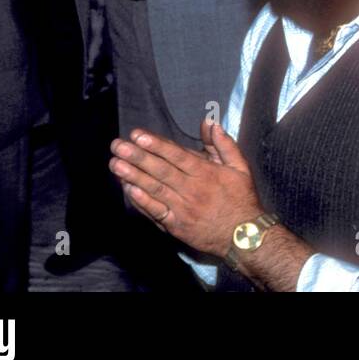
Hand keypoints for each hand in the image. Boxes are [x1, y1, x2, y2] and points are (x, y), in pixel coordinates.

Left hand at [109, 119, 264, 258]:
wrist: (244, 236)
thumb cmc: (241, 199)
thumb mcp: (240, 167)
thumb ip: (223, 144)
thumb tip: (210, 122)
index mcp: (206, 173)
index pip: (176, 155)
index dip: (156, 144)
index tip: (138, 134)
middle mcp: (192, 189)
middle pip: (161, 170)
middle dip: (137, 156)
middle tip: (118, 145)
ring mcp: (182, 209)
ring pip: (154, 189)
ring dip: (133, 176)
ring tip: (115, 164)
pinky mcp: (176, 226)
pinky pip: (156, 212)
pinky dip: (141, 201)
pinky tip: (129, 190)